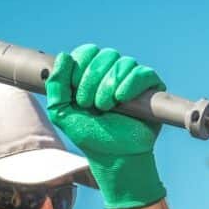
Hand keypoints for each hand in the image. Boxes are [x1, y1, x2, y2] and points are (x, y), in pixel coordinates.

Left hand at [46, 43, 166, 208]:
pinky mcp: (152, 89)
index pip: (87, 52)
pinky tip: (121, 99)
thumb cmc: (90, 135)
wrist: (114, 156)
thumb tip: (64, 56)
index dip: (80, 68)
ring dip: (110, 85)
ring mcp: (133, 79)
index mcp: (92, 73)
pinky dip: (130, 84)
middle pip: (105, 55)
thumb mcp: (61, 112)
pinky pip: (143, 73)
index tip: (78, 96)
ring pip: (124, 63)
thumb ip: (56, 85)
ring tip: (106, 108)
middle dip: (93, 80)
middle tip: (91, 105)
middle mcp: (113, 72)